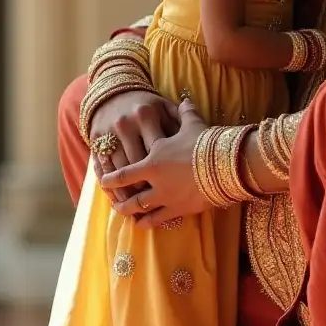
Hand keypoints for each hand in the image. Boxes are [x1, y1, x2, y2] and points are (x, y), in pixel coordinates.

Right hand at [88, 89, 178, 201]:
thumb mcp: (163, 107)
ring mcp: (109, 133)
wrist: (113, 95)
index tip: (174, 187)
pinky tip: (117, 197)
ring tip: (135, 206)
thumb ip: (181, 118)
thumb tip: (200, 134)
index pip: (157, 148)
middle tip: (154, 201)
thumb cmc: (145, 105)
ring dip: (126, 190)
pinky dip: (108, 184)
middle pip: (136, 162)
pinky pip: (101, 167)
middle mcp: (127, 124)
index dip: (165, 169)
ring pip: (118, 168)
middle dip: (145, 185)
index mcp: (147, 115)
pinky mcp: (95, 140)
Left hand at [98, 99, 214, 225]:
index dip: (111, 179)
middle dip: (119, 200)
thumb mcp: (192, 124)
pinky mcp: (180, 208)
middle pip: (130, 195)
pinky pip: (159, 219)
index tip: (102, 181)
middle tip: (113, 202)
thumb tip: (185, 100)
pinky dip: (149, 222)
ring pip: (141, 209)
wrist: (223, 164)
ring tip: (125, 214)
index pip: (124, 173)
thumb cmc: (204, 142)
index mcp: (152, 161)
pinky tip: (142, 225)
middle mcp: (155, 182)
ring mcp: (166, 197)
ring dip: (130, 212)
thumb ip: (184, 113)